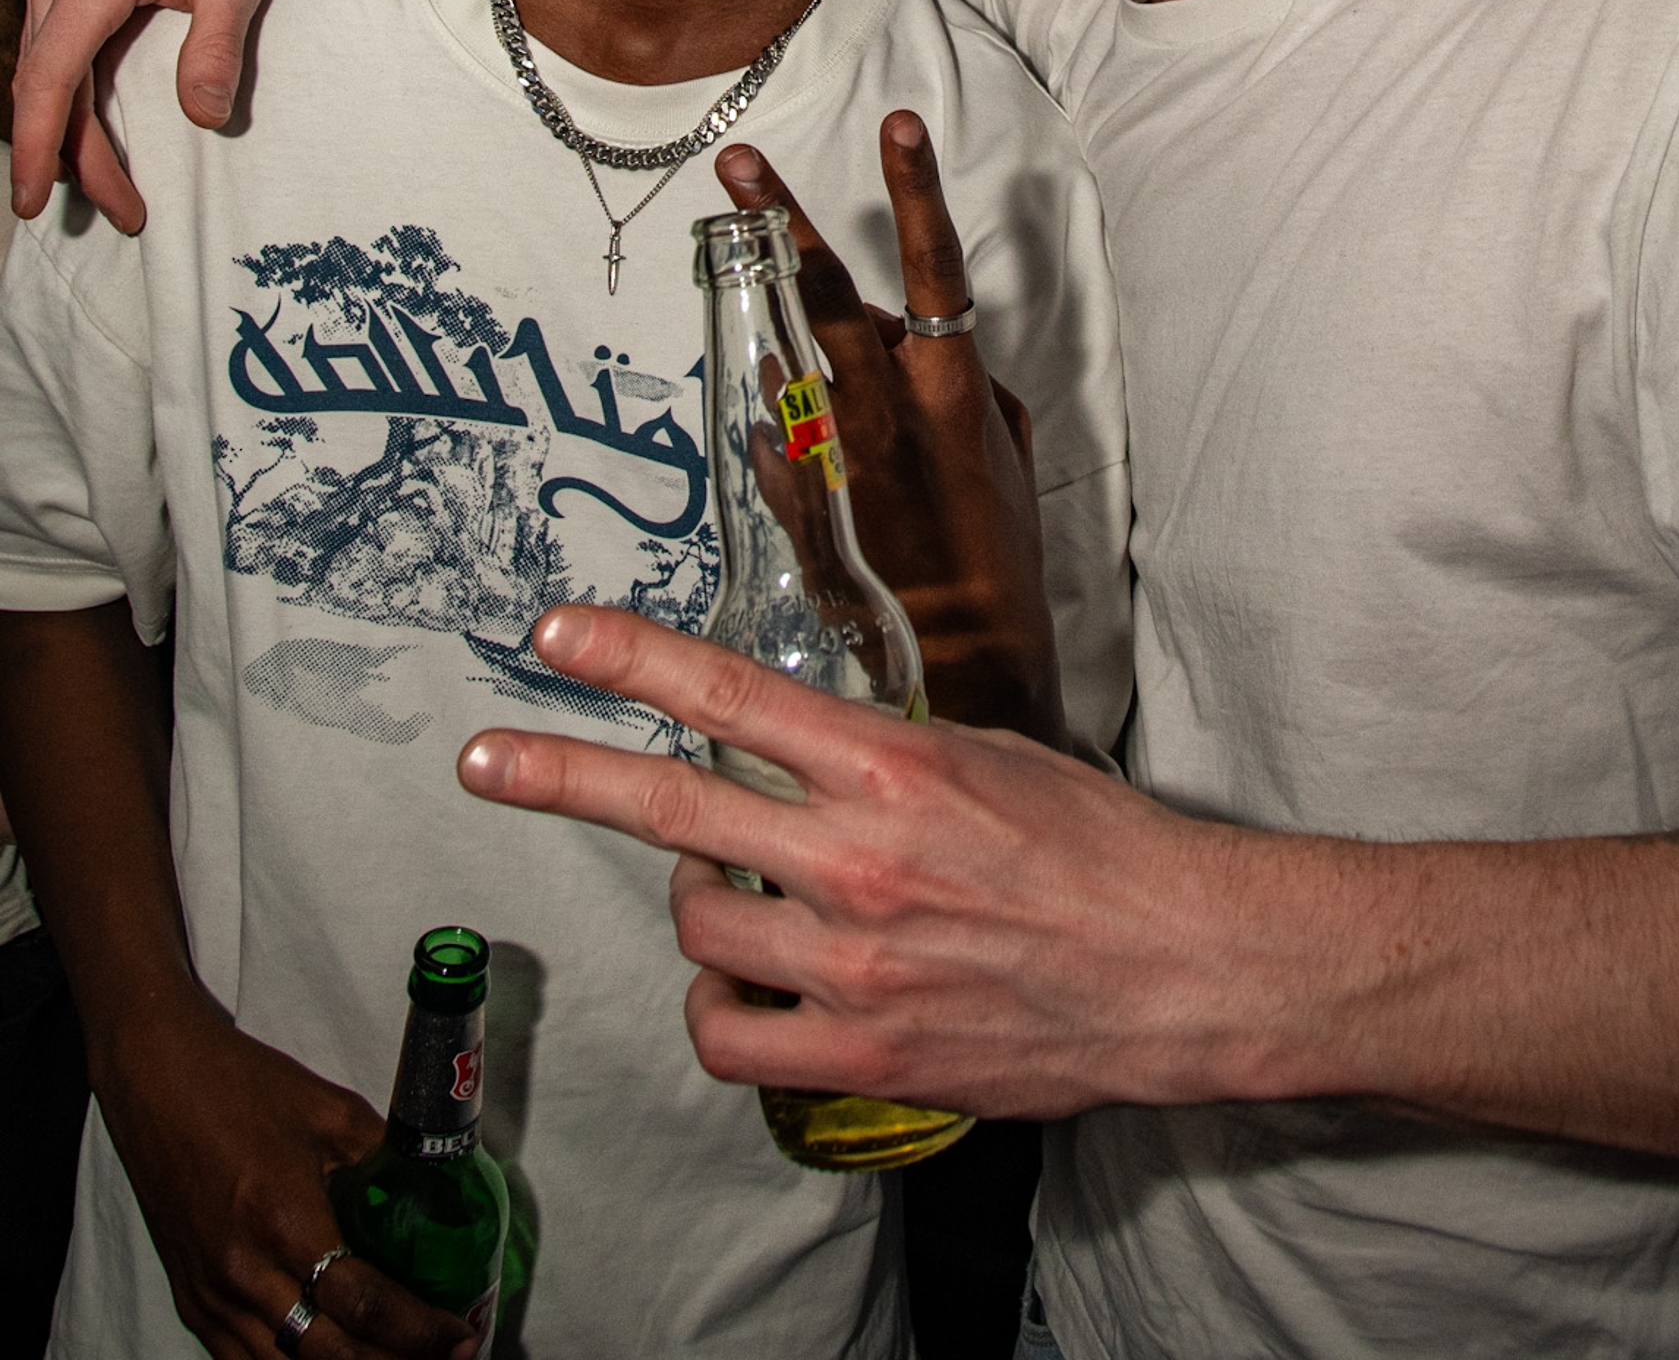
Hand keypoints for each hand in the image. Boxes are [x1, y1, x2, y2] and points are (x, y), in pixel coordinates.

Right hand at [10, 0, 284, 231]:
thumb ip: (217, 46)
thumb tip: (205, 119)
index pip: (48, 78)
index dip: (39, 145)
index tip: (35, 199)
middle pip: (47, 89)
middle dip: (73, 160)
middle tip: (124, 213)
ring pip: (46, 73)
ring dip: (71, 134)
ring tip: (115, 190)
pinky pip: (55, 51)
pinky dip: (70, 100)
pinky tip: (93, 135)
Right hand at [95, 986, 477, 1359]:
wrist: (157, 1082)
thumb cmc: (242, 1087)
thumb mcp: (329, 1111)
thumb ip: (379, 1157)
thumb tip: (431, 1188)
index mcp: (286, 1221)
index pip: (364, 1303)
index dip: (419, 1331)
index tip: (461, 1336)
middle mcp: (245, 1273)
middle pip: (329, 1356)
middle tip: (446, 1359)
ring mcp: (212, 1296)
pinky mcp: (192, 1302)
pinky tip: (331, 1357)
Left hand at [462, 609, 1251, 1124]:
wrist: (1183, 967)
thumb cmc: (1102, 851)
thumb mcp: (991, 758)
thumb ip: (884, 755)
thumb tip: (804, 749)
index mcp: (895, 765)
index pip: (731, 693)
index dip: (630, 658)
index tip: (556, 635)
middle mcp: (859, 857)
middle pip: (672, 806)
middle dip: (562, 774)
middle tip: (487, 756)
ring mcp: (854, 960)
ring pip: (699, 926)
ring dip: (700, 903)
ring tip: (740, 892)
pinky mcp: (863, 1049)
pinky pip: (730, 1035)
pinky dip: (723, 1008)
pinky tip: (748, 985)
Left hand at [713, 114, 1062, 741]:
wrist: (961, 665)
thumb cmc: (998, 561)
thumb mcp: (1011, 459)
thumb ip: (970, 384)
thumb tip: (926, 339)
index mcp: (951, 393)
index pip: (936, 266)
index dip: (916, 189)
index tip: (897, 123)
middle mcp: (884, 412)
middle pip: (827, 290)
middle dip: (778, 219)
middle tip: (735, 164)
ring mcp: (829, 451)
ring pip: (788, 349)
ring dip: (778, 319)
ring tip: (761, 287)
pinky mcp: (789, 493)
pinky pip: (774, 426)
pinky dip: (785, 414)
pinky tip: (797, 432)